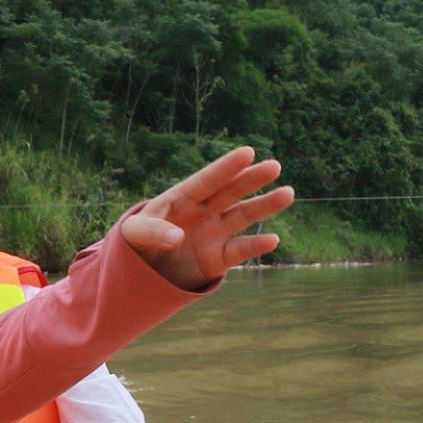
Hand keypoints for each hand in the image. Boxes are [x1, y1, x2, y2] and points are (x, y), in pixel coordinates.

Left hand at [119, 148, 293, 290]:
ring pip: (243, 216)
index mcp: (183, 197)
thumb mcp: (134, 233)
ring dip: (265, 206)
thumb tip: (176, 237)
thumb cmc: (137, 241)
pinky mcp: (219, 258)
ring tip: (288, 193)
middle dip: (252, 179)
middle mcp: (204, 211)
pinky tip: (272, 239)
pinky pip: (240, 250)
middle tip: (274, 166)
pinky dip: (256, 246)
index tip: (248, 152)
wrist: (143, 270)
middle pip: (231, 192)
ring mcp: (214, 233)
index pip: (208, 180)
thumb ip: (152, 232)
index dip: (227, 167)